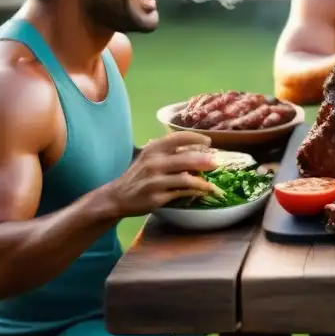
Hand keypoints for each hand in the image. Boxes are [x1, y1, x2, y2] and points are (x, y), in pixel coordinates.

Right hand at [105, 132, 220, 217]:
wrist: (117, 197)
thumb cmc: (139, 175)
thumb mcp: (149, 157)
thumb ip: (169, 152)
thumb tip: (199, 151)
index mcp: (153, 149)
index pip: (178, 138)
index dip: (196, 138)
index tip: (209, 143)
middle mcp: (154, 163)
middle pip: (186, 159)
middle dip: (205, 161)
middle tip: (217, 163)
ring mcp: (155, 181)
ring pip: (186, 179)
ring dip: (203, 181)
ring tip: (212, 184)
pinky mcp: (157, 197)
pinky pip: (181, 193)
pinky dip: (194, 192)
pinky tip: (202, 192)